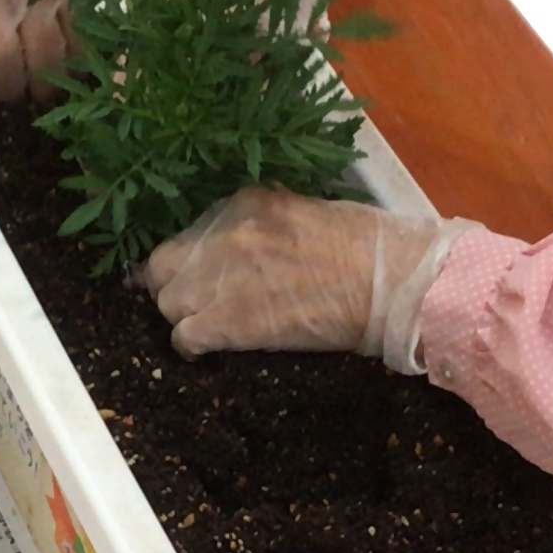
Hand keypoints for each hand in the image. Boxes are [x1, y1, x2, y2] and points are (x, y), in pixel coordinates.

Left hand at [141, 187, 468, 371]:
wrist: (386, 283)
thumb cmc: (363, 245)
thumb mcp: (306, 209)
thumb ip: (264, 221)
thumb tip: (244, 240)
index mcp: (244, 202)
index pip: (193, 230)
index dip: (196, 257)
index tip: (208, 271)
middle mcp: (223, 235)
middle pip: (165, 266)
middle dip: (177, 284)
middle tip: (200, 301)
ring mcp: (221, 278)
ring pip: (169, 302)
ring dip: (185, 315)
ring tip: (208, 325)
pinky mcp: (229, 321)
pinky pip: (184, 336)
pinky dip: (191, 346)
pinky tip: (206, 350)